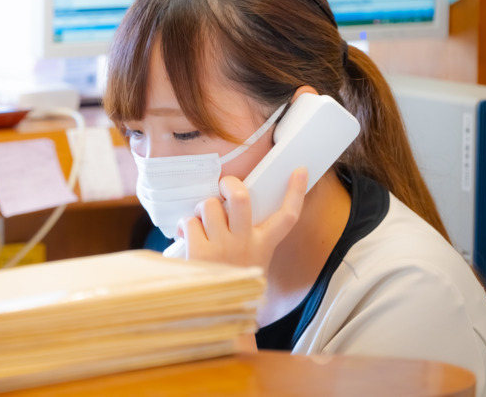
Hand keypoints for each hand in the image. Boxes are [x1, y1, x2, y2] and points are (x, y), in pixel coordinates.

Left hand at [177, 167, 307, 272]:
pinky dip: (186, 225)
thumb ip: (247, 235)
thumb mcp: (251, 259)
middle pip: (240, 198)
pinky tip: (188, 237)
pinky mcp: (200, 252)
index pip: (287, 216)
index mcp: (263, 245)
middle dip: (229, 183)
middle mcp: (246, 244)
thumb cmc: (232, 278)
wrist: (216, 313)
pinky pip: (190, 221)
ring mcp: (223, 247)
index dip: (295, 192)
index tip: (299, 171)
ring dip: (202, 209)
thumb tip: (228, 205)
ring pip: (209, 205)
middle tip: (223, 188)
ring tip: (202, 223)